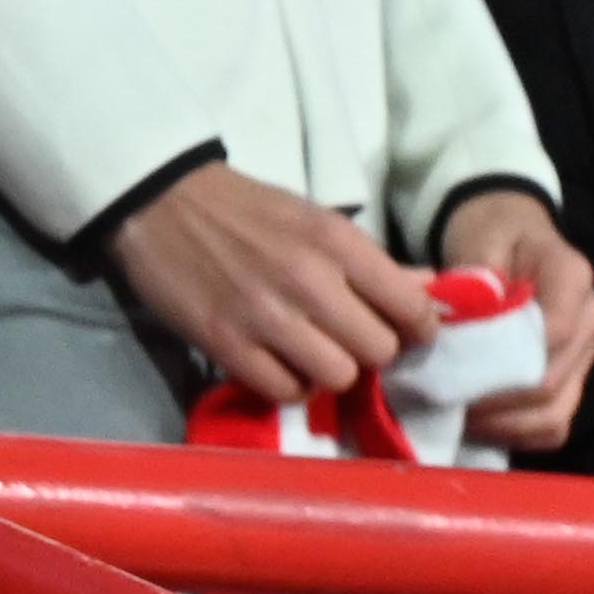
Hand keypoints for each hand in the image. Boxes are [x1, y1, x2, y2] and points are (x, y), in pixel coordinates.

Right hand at [111, 160, 435, 416]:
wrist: (164, 201)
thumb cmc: (249, 210)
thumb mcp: (317, 221)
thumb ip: (372, 262)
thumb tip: (429, 289)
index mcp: (337, 242)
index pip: (410, 307)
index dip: (416, 327)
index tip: (405, 329)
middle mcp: (309, 280)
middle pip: (379, 350)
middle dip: (370, 350)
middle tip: (350, 338)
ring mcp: (266, 317)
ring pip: (338, 377)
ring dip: (331, 371)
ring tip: (314, 353)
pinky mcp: (227, 346)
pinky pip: (286, 392)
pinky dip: (289, 385)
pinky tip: (281, 363)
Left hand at [438, 186, 593, 451]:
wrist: (510, 237)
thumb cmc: (493, 236)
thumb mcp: (478, 241)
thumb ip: (474, 281)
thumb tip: (461, 329)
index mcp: (573, 277)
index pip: (553, 332)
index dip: (504, 361)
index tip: (454, 370)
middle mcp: (590, 321)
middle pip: (550, 382)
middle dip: (493, 401)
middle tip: (444, 401)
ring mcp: (584, 357)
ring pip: (554, 415)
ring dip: (502, 425)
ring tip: (458, 415)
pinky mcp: (573, 383)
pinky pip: (552, 428)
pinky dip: (515, 435)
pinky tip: (481, 422)